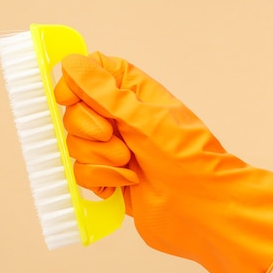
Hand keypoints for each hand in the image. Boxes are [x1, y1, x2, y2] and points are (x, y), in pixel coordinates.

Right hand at [55, 52, 272, 272]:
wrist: (202, 209)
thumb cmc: (187, 158)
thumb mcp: (144, 118)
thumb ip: (103, 92)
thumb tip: (73, 63)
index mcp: (133, 92)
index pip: (90, 72)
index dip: (74, 83)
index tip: (70, 97)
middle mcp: (120, 118)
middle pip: (74, 112)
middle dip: (90, 129)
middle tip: (117, 138)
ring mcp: (113, 149)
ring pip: (76, 145)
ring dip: (100, 158)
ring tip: (130, 164)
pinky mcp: (109, 177)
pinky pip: (82, 173)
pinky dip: (101, 179)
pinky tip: (126, 183)